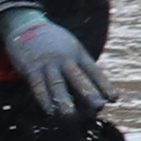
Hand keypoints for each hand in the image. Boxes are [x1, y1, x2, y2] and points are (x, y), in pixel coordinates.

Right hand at [0, 4, 111, 119]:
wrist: (26, 24)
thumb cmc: (53, 42)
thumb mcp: (71, 47)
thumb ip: (81, 65)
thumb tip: (94, 89)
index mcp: (78, 53)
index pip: (94, 71)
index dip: (104, 85)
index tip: (114, 99)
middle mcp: (65, 58)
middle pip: (78, 77)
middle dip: (88, 92)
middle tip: (98, 107)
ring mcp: (48, 63)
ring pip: (58, 84)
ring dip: (64, 101)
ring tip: (71, 116)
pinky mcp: (31, 68)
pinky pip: (39, 86)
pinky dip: (44, 99)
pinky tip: (49, 111)